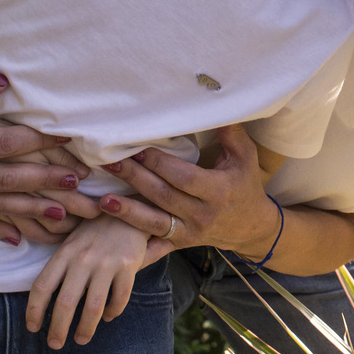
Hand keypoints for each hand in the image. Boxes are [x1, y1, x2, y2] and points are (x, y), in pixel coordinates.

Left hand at [25, 215, 149, 348]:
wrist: (130, 209)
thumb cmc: (96, 230)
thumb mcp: (72, 241)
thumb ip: (61, 266)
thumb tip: (46, 301)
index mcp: (64, 252)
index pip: (41, 287)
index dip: (33, 311)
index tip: (33, 328)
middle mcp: (83, 258)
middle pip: (65, 303)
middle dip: (57, 329)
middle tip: (55, 344)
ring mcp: (106, 262)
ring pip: (93, 307)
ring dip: (85, 329)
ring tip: (81, 339)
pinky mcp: (128, 265)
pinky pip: (120, 298)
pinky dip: (113, 312)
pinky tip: (109, 316)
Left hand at [98, 124, 281, 265]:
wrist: (251, 226)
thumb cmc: (245, 185)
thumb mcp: (245, 157)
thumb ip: (230, 133)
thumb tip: (213, 105)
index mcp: (218, 190)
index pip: (183, 176)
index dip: (160, 163)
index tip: (138, 148)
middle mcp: (203, 214)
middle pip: (164, 196)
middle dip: (136, 178)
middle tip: (110, 163)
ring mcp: (190, 232)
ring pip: (154, 223)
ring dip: (127, 212)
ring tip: (103, 200)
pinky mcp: (180, 244)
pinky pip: (154, 248)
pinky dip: (134, 249)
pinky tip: (112, 242)